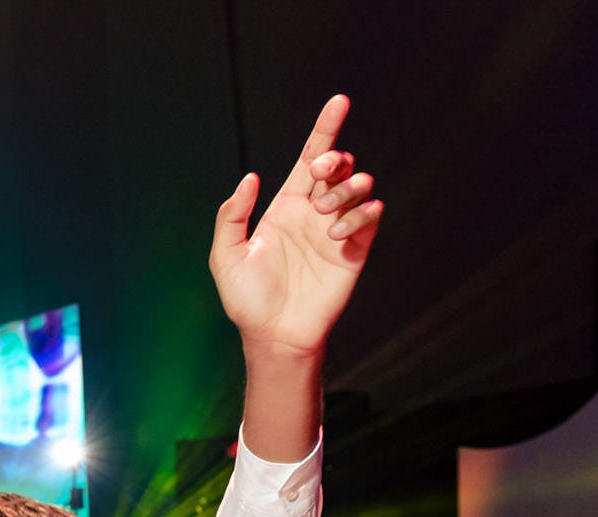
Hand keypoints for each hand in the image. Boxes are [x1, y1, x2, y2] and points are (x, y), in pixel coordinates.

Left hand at [210, 95, 383, 357]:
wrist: (273, 334)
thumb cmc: (246, 299)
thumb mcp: (226, 256)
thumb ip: (232, 215)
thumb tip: (250, 177)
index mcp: (285, 206)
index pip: (308, 159)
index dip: (325, 129)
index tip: (339, 101)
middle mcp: (314, 212)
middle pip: (338, 166)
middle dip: (334, 159)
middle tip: (320, 175)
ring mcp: (337, 229)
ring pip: (359, 186)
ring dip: (346, 189)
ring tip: (325, 215)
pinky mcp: (355, 250)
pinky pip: (370, 217)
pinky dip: (360, 216)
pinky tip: (337, 234)